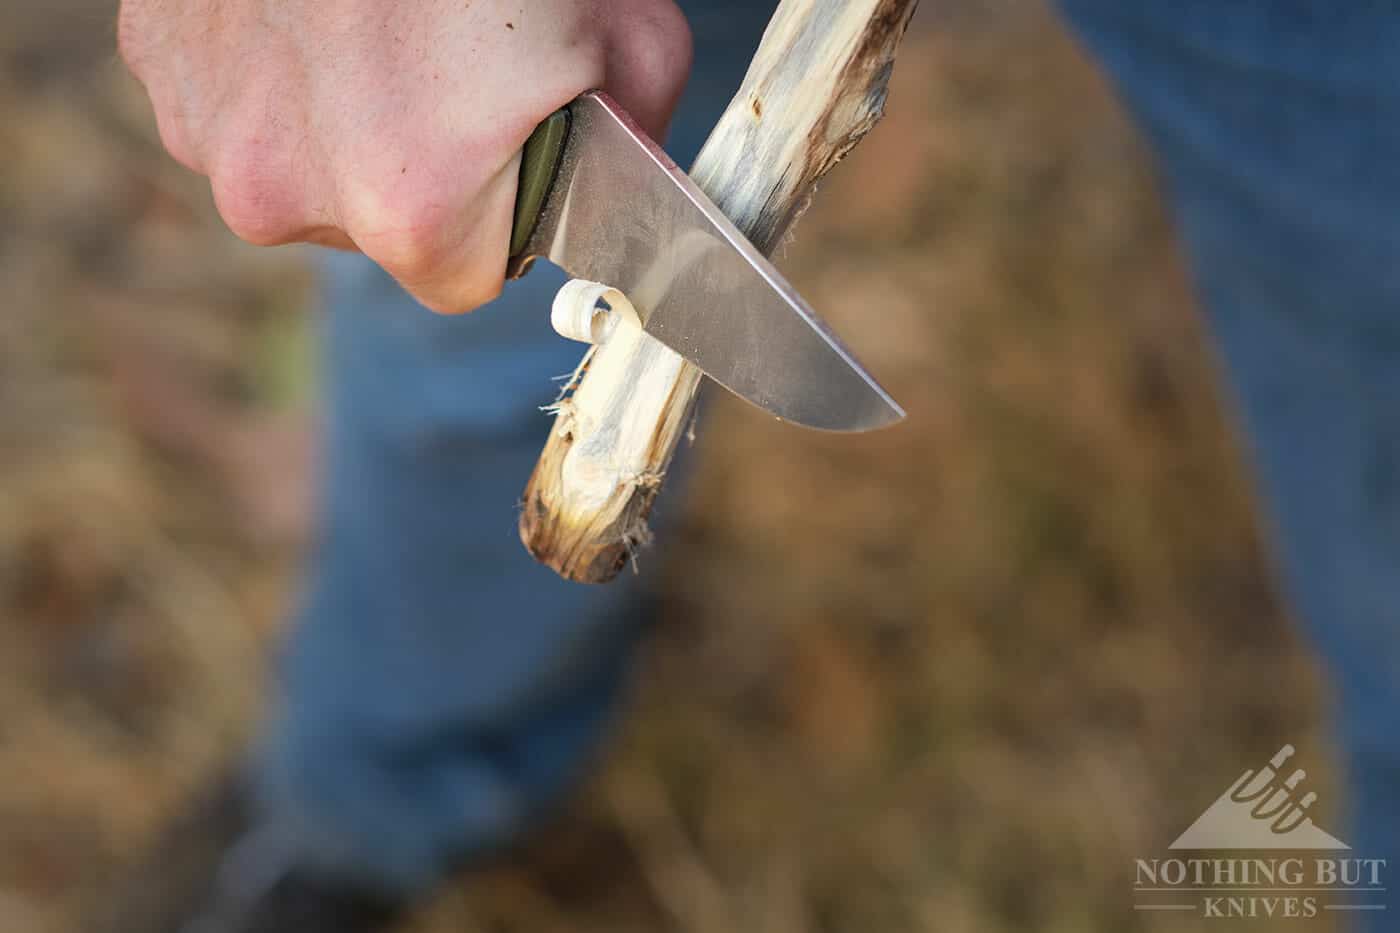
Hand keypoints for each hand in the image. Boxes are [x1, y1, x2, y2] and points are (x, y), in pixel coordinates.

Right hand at [118, 0, 691, 311]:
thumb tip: (623, 193)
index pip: (463, 276)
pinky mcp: (158, 60)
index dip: (498, 215)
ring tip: (379, 23)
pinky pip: (239, 102)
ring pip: (302, 165)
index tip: (506, 148)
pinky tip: (314, 9)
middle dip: (418, 168)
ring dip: (342, 119)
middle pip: (376, 227)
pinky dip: (278, 69)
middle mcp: (285, 194)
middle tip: (448, 64)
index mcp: (409, 211)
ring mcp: (206, 127)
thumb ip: (630, 153)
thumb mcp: (628, 43)